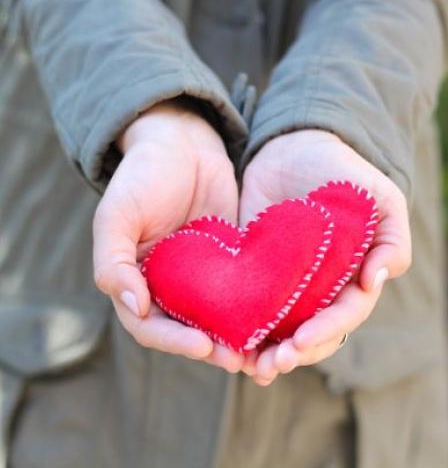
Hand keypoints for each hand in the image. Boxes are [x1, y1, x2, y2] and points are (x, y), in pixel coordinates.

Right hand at [93, 100, 243, 372]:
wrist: (182, 144)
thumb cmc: (143, 175)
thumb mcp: (117, 215)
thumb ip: (114, 261)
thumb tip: (134, 306)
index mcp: (138, 281)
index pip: (150, 326)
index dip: (174, 341)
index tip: (203, 346)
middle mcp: (169, 285)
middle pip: (188, 330)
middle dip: (212, 349)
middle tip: (239, 361)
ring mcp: (201, 275)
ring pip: (217, 317)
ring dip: (237, 337)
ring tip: (262, 353)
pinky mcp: (230, 261)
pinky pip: (242, 290)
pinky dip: (255, 309)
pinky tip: (277, 319)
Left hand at [239, 130, 410, 384]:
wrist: (294, 148)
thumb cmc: (342, 172)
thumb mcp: (380, 199)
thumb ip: (391, 239)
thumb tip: (378, 281)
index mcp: (350, 278)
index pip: (341, 317)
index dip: (323, 333)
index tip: (299, 343)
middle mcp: (317, 288)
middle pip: (308, 334)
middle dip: (291, 353)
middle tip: (267, 367)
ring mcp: (284, 282)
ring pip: (277, 328)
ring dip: (264, 351)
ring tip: (246, 366)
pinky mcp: (253, 270)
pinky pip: (247, 304)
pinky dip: (239, 326)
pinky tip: (225, 341)